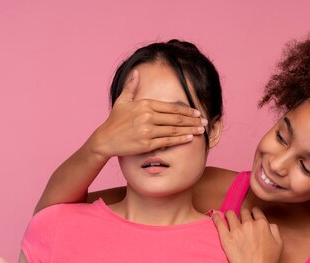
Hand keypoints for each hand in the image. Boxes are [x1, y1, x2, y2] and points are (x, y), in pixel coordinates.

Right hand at [88, 69, 207, 158]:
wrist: (105, 139)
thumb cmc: (114, 120)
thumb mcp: (122, 101)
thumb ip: (131, 86)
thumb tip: (136, 72)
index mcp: (145, 104)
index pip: (171, 107)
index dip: (187, 110)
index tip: (197, 112)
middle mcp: (147, 116)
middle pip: (176, 118)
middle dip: (193, 120)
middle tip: (205, 121)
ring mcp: (147, 130)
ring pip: (174, 130)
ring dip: (190, 130)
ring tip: (201, 130)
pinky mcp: (146, 143)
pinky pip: (168, 141)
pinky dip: (180, 139)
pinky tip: (190, 138)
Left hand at [213, 208, 282, 262]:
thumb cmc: (269, 261)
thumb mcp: (279, 243)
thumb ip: (274, 230)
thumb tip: (268, 224)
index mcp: (262, 224)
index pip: (256, 211)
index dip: (253, 212)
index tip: (251, 215)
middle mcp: (249, 224)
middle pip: (243, 212)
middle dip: (242, 214)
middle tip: (240, 220)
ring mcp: (236, 230)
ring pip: (230, 214)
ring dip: (230, 215)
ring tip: (228, 218)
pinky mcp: (226, 238)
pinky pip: (218, 222)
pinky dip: (216, 218)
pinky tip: (215, 216)